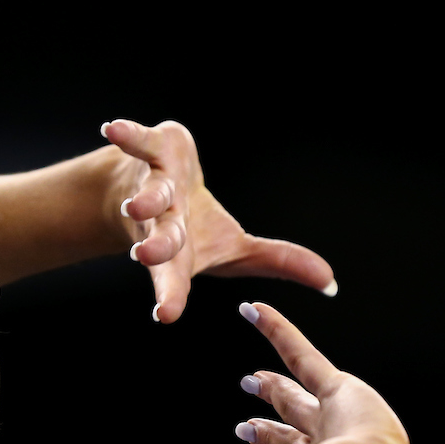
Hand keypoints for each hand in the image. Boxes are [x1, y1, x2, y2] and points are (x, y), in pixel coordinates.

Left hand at [100, 120, 336, 322]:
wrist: (140, 198)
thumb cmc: (194, 231)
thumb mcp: (237, 250)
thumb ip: (281, 263)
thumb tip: (331, 282)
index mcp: (181, 255)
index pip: (177, 280)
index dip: (173, 295)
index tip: (166, 314)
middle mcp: (164, 226)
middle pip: (163, 240)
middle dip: (157, 248)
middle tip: (145, 256)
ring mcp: (155, 190)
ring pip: (153, 196)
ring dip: (146, 200)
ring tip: (135, 206)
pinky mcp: (154, 154)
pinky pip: (140, 143)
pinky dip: (130, 135)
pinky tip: (113, 129)